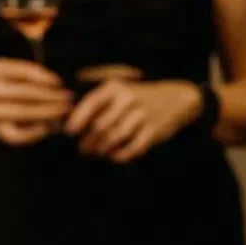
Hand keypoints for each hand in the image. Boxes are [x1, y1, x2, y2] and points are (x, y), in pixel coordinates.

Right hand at [0, 58, 72, 146]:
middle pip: (23, 93)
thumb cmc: (16, 85)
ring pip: (21, 112)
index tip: (58, 82)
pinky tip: (46, 129)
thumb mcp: (21, 73)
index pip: (20, 70)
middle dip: (49, 96)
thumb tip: (56, 84)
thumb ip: (36, 75)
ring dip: (46, 112)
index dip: (41, 76)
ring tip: (64, 111)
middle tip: (68, 98)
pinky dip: (34, 133)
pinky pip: (16, 135)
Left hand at [64, 79, 204, 163]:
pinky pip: (132, 148)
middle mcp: (128, 99)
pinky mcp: (153, 130)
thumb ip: (97, 103)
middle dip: (88, 141)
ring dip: (102, 149)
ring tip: (97, 153)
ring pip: (114, 138)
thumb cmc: (138, 97)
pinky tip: (115, 156)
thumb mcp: (119, 90)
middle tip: (83, 149)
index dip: (77, 120)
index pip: (90, 104)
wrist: (176, 99)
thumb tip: (68, 123)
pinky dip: (121, 155)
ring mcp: (142, 115)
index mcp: (116, 88)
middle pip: (100, 126)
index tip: (69, 132)